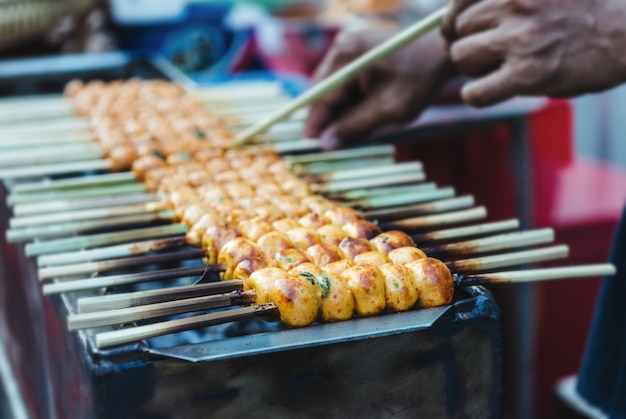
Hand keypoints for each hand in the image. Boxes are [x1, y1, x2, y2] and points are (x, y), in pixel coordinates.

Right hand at [305, 28, 454, 149]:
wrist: (441, 54)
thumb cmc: (419, 79)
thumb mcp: (387, 110)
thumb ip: (354, 127)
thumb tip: (325, 145)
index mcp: (346, 56)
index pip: (320, 96)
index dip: (314, 124)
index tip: (310, 146)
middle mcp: (342, 47)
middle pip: (323, 91)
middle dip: (326, 119)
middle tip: (328, 146)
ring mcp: (349, 48)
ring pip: (333, 89)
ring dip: (338, 111)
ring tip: (347, 134)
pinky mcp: (358, 53)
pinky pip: (344, 82)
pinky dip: (348, 101)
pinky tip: (358, 117)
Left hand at [441, 0, 625, 106]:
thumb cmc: (587, 9)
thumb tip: (449, 21)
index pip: (457, 1)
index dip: (453, 19)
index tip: (457, 31)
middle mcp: (513, 3)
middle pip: (458, 30)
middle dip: (468, 43)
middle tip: (490, 53)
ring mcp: (519, 38)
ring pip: (461, 58)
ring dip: (473, 68)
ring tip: (499, 68)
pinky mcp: (528, 73)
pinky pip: (474, 92)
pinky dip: (477, 95)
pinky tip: (494, 90)